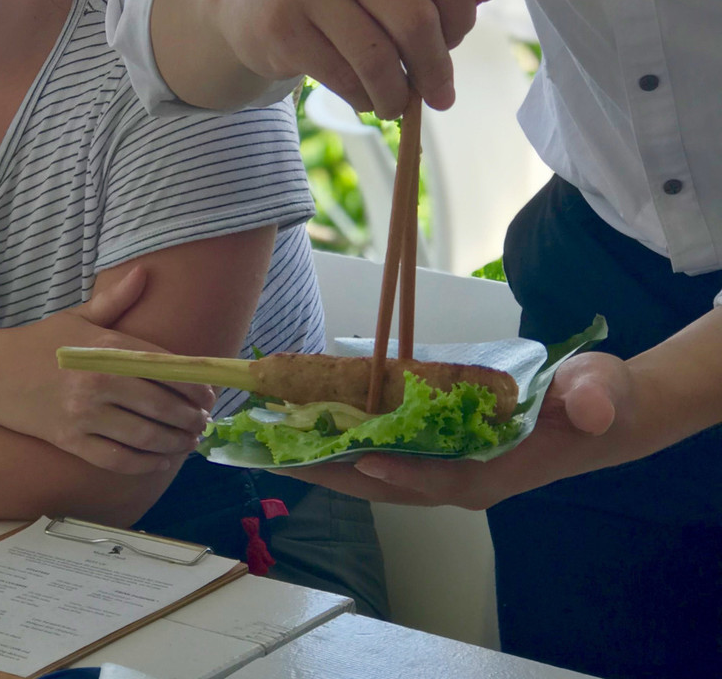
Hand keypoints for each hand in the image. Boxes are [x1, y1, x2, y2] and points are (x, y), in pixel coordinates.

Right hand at [0, 267, 216, 474]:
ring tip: (189, 442)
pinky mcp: (70, 441)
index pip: (166, 367)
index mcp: (105, 346)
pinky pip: (118, 459)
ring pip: (146, 436)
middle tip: (204, 423)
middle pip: (162, 405)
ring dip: (176, 443)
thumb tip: (144, 273)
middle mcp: (98, 380)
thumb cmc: (36, 343)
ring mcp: (83, 414)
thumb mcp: (76, 317)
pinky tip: (160, 460)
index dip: (195, 385)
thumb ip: (115, 299)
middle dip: (192, 418)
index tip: (209, 395)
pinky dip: (145, 464)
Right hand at [207, 0, 497, 116]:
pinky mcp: (284, 27)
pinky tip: (368, 100)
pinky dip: (364, 100)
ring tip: (399, 106)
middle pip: (416, 21)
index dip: (461, 21)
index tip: (451, 43)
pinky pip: (344, 78)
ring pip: (378, 58)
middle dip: (435, 69)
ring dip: (397, 95)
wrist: (254, 1)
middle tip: (439, 95)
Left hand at [283, 352, 653, 509]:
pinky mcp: (436, 458)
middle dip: (337, 474)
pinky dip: (346, 449)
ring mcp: (447, 472)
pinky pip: (383, 458)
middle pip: (392, 486)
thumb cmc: (596, 400)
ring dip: (328, 466)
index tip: (367, 461)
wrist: (597, 416)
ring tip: (275, 450)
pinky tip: (311, 433)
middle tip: (279, 459)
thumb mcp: (601, 391)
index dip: (410, 474)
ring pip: (379, 477)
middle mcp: (465, 481)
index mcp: (500, 472)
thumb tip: (589, 407)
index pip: (448, 481)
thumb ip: (595, 397)